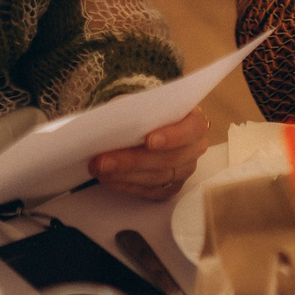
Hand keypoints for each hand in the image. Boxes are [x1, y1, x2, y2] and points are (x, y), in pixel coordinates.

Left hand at [92, 106, 209, 198]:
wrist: (145, 126)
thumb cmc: (145, 112)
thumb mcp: (140, 102)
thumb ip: (132, 109)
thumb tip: (114, 122)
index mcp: (194, 121)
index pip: (191, 130)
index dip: (172, 136)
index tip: (149, 141)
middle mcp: (194, 148)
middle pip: (169, 159)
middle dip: (133, 160)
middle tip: (104, 160)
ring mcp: (184, 171)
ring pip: (157, 178)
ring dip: (125, 175)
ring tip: (100, 169)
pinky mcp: (170, 188)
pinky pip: (150, 192)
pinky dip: (127, 186)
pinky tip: (109, 179)